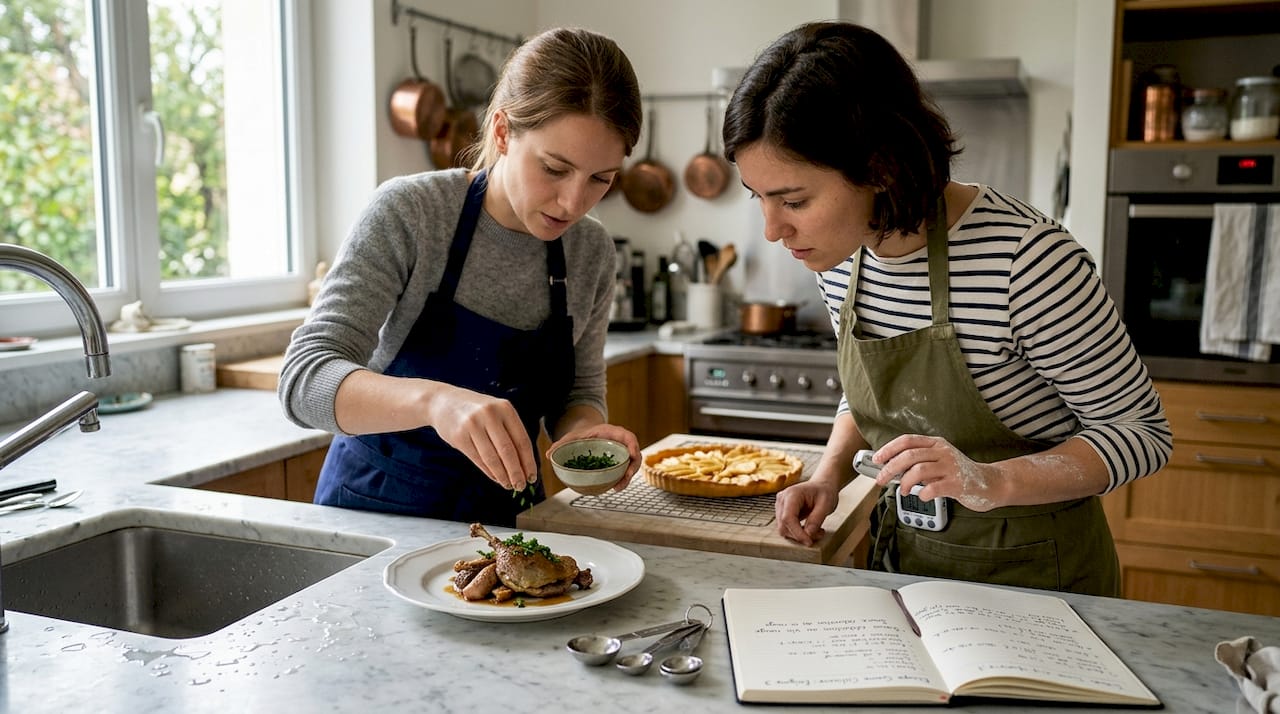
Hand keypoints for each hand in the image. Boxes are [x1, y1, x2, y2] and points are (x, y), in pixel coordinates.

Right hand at [427, 384, 536, 490]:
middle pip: (508, 451)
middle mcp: (489, 415)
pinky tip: (496, 478)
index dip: (528, 462)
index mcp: (505, 408)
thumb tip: (525, 464)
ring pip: (492, 458)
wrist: (443, 401)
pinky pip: (478, 459)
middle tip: (521, 486)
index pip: (522, 440)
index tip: (532, 477)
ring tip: (508, 485)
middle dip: (516, 473)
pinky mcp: (459, 436)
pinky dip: (489, 472)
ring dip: (502, 476)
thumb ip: (510, 432)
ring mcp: (472, 425)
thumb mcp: (496, 412)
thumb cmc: (476, 410)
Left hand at [547, 424, 641, 491]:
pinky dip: (622, 479)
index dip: (633, 446)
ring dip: (627, 477)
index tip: (632, 455)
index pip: (628, 437)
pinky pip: (625, 471)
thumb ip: (561, 444)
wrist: (588, 434)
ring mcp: (622, 453)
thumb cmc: (583, 435)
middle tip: (624, 480)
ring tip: (617, 488)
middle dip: (632, 468)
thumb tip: (549, 455)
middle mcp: (620, 443)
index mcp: (612, 432)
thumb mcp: (572, 436)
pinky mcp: (620, 462)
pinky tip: (614, 487)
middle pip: (634, 454)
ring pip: (632, 465)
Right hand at [775, 478, 839, 545]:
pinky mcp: (782, 512)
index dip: (797, 533)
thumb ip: (817, 519)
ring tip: (817, 531)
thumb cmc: (824, 492)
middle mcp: (782, 499)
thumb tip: (808, 534)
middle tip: (819, 534)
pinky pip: (786, 528)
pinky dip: (798, 532)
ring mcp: (780, 506)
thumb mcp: (826, 504)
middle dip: (800, 535)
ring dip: (799, 535)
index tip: (809, 542)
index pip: (788, 518)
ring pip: (783, 529)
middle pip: (783, 525)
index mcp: (792, 494)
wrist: (822, 486)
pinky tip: (810, 529)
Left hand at [875, 435, 1002, 511]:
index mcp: (936, 443)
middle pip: (909, 455)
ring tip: (904, 490)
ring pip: (919, 470)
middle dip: (890, 467)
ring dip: (905, 482)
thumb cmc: (959, 474)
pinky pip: (934, 488)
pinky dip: (923, 493)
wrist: (990, 483)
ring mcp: (951, 467)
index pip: (907, 440)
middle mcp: (943, 452)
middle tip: (881, 479)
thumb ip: (918, 464)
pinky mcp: (958, 483)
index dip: (889, 449)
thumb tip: (891, 470)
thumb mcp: (938, 462)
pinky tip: (923, 496)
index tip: (876, 459)